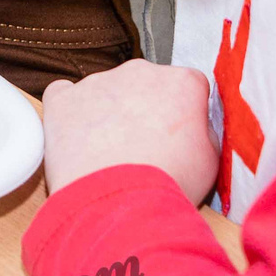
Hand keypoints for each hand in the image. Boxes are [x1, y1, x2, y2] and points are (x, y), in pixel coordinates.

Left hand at [40, 60, 218, 200]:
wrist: (120, 204)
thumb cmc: (168, 185)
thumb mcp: (210, 162)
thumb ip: (204, 133)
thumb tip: (195, 129)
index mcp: (182, 83)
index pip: (188, 88)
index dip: (184, 115)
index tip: (178, 139)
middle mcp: (140, 71)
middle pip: (145, 86)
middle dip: (145, 112)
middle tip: (143, 150)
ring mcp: (99, 82)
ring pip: (106, 92)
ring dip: (109, 115)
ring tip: (109, 158)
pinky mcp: (64, 100)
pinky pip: (64, 96)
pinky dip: (70, 114)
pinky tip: (77, 139)